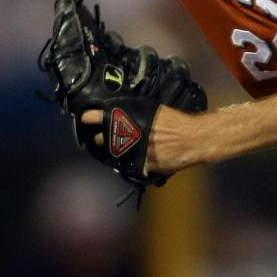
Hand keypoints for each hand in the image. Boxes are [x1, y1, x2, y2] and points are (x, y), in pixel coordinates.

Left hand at [80, 105, 198, 175]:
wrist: (191, 140)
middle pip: (101, 139)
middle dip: (101, 137)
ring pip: (112, 154)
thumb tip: (120, 113)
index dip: (89, 117)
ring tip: (115, 147)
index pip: (97, 117)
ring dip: (112, 150)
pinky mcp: (139, 167)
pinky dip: (128, 161)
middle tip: (103, 135)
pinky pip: (127, 164)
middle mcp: (125, 137)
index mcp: (127, 119)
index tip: (85, 118)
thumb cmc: (175, 120)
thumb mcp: (153, 109)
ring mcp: (131, 154)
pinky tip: (131, 157)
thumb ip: (134, 112)